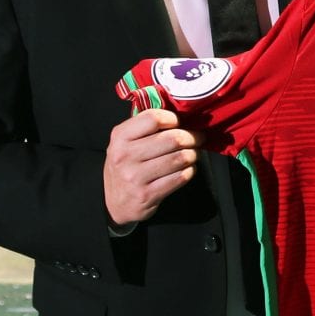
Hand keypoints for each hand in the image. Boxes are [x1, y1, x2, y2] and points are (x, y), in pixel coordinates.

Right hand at [103, 108, 199, 226]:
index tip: (180, 123)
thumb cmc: (125, 166)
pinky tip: (187, 168)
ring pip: (180, 158)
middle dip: (192, 137)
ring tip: (194, 153)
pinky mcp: (148, 194)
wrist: (116, 202)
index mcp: (120, 137)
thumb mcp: (124, 142)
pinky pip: (180, 177)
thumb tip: (179, 113)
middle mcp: (125, 156)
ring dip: (193, 154)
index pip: (153, 118)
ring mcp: (135, 177)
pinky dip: (190, 170)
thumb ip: (145, 127)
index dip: (173, 118)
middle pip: (172, 138)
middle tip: (198, 138)